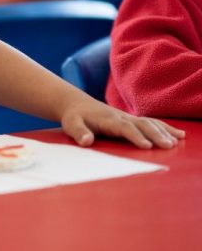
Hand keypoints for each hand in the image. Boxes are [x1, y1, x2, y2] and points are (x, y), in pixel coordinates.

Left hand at [60, 97, 184, 148]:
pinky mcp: (132, 120)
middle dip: (154, 134)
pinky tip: (180, 135)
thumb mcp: (71, 124)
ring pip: (148, 122)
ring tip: (176, 142)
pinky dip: (165, 127)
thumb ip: (78, 132)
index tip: (147, 146)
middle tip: (168, 146)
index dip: (135, 136)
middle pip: (140, 124)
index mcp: (106, 119)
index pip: (123, 127)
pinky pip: (151, 122)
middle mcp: (120, 117)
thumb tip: (86, 141)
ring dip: (163, 131)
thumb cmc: (74, 117)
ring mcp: (127, 117)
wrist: (76, 104)